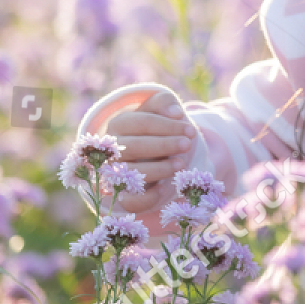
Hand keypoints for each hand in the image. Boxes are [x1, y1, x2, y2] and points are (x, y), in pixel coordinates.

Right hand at [104, 93, 197, 212]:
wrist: (152, 152)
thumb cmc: (156, 128)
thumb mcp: (159, 110)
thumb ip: (164, 103)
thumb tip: (175, 111)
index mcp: (119, 124)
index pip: (141, 122)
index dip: (167, 126)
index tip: (191, 130)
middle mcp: (113, 149)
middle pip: (134, 146)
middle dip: (164, 145)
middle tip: (188, 145)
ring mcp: (115, 172)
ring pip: (129, 173)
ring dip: (158, 169)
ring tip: (181, 164)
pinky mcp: (123, 194)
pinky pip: (129, 201)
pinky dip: (146, 198)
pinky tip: (163, 189)